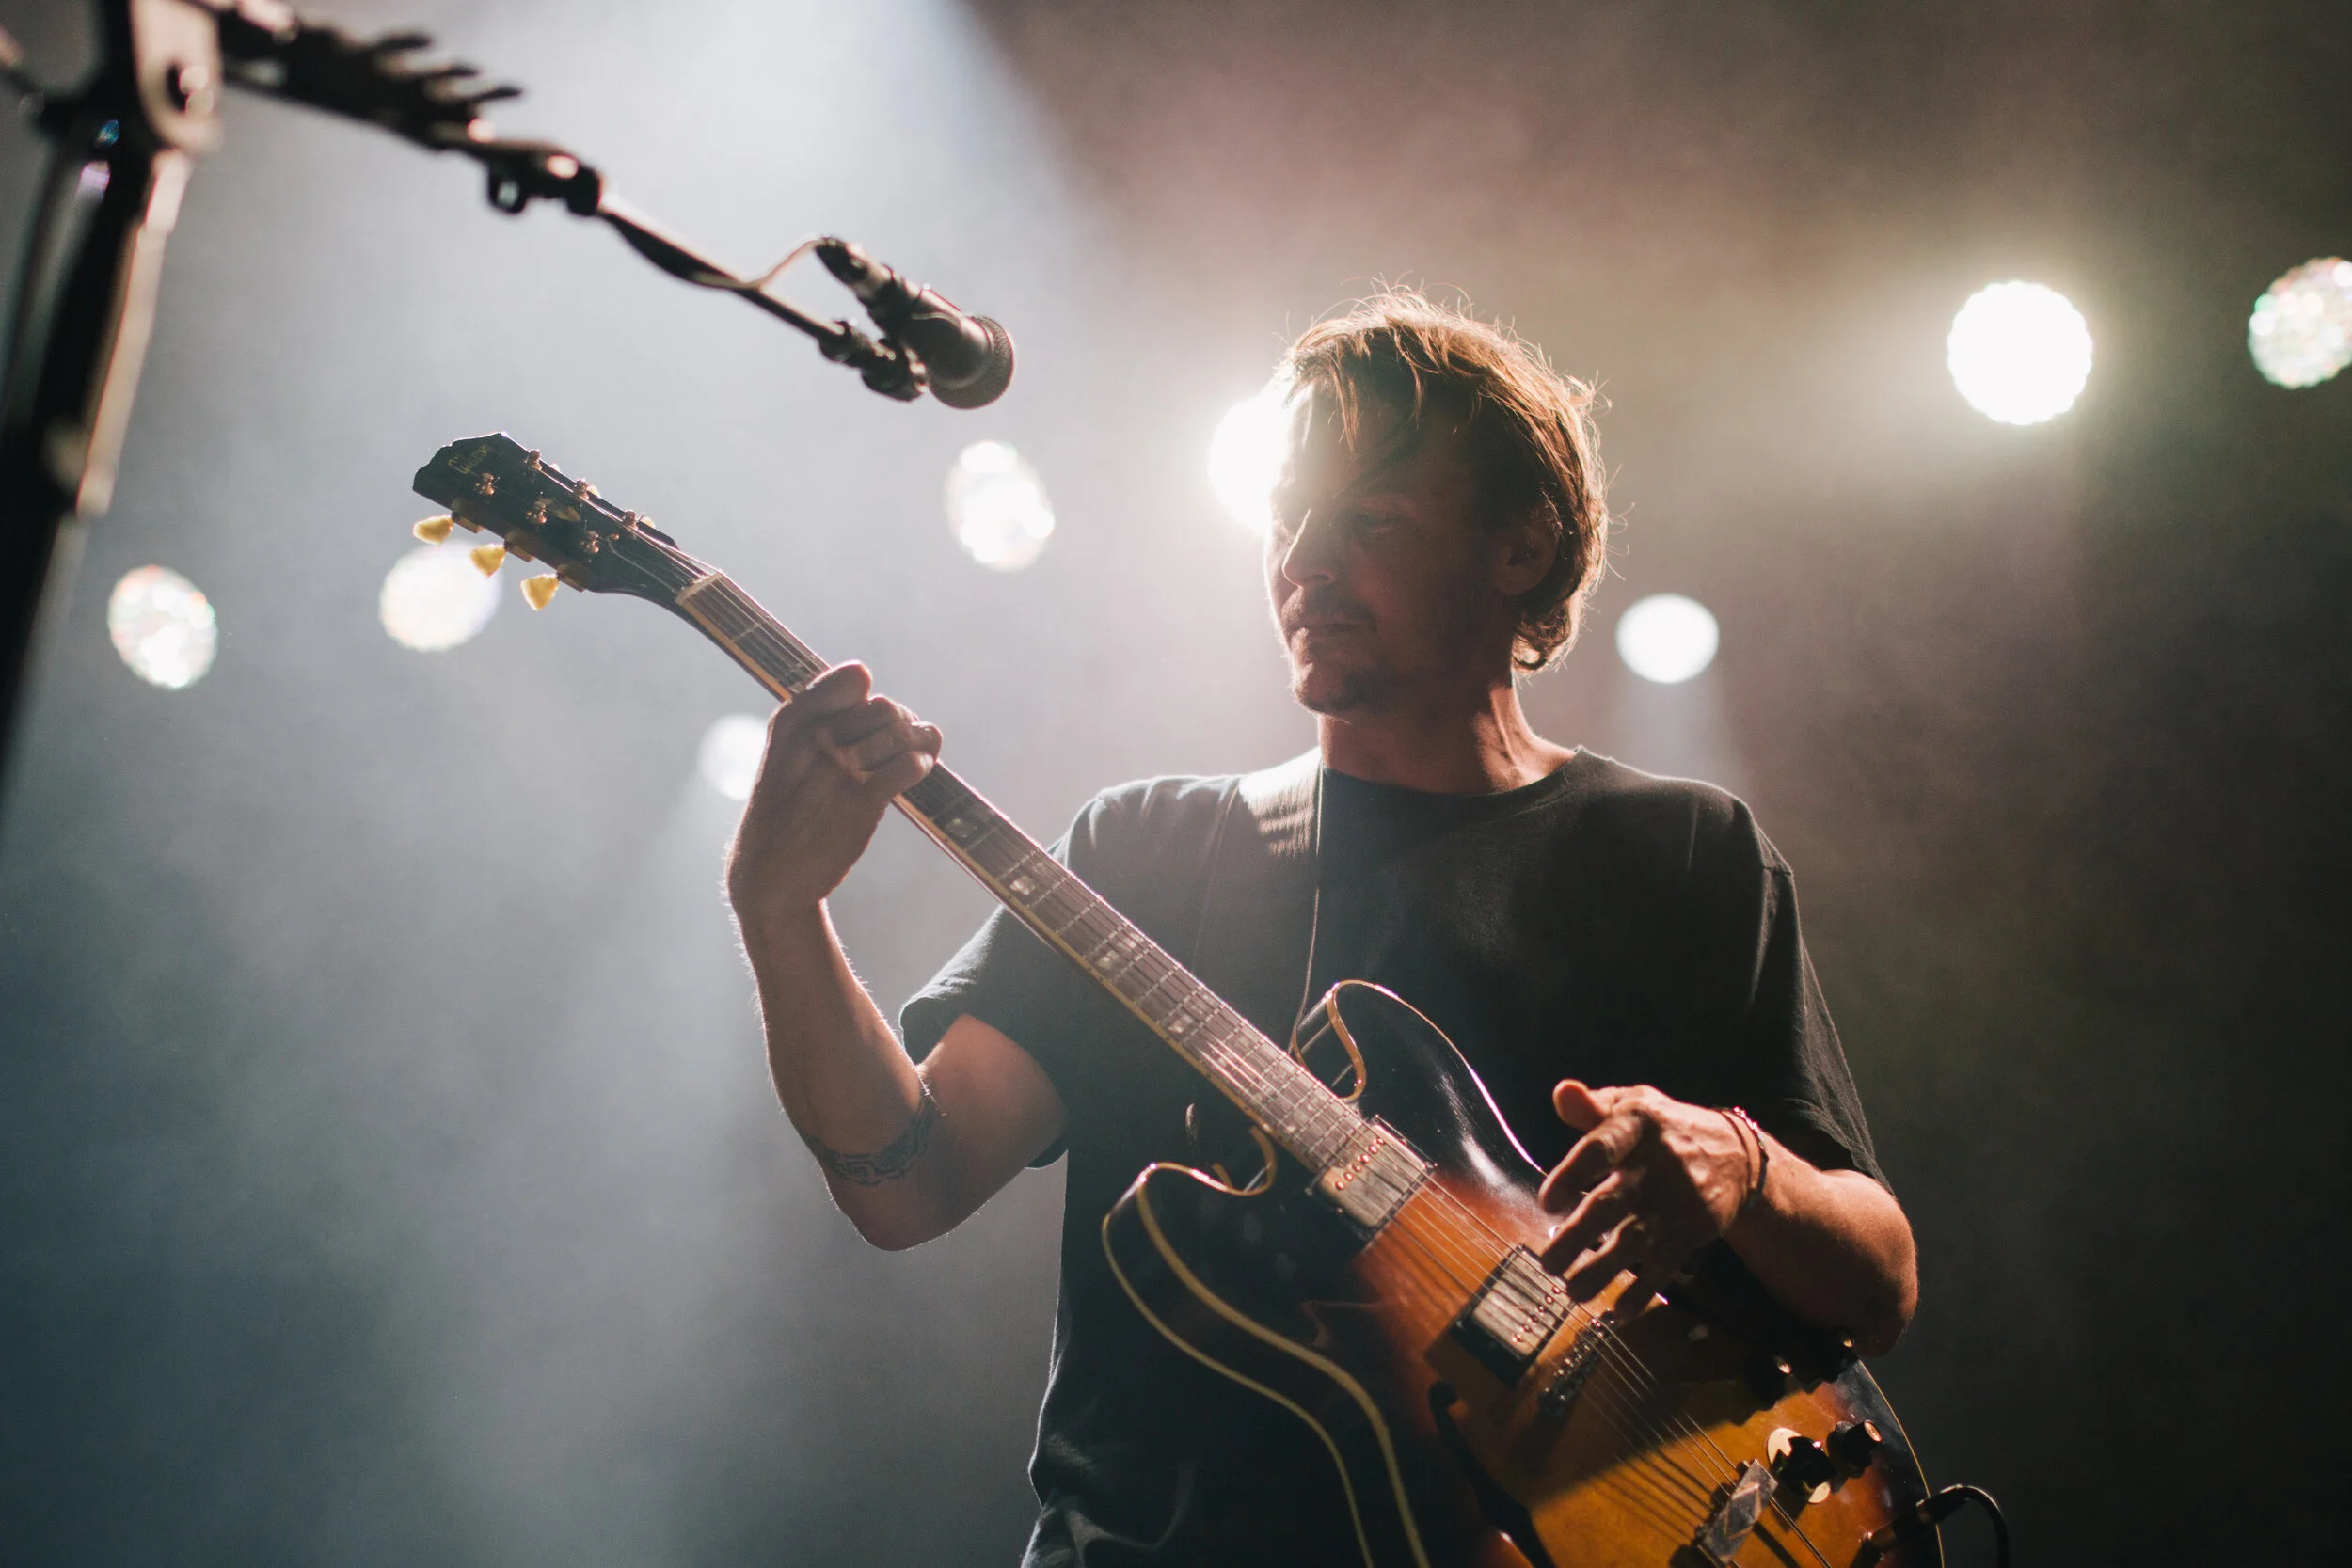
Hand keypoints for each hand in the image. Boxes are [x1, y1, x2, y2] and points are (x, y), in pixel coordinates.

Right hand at [724, 663, 940, 931]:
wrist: (769, 873)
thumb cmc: (785, 810)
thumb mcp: (785, 755)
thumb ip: (821, 721)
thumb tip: (879, 696)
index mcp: (792, 721)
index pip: (852, 680)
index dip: (869, 696)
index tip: (868, 718)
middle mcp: (816, 740)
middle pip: (886, 707)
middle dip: (901, 722)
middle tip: (901, 742)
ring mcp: (839, 770)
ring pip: (903, 733)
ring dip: (921, 742)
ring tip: (920, 753)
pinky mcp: (861, 803)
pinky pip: (910, 765)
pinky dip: (922, 765)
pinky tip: (918, 772)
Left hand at [1536, 1081, 1756, 1316]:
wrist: (1738, 1155)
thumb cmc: (1663, 1129)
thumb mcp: (1633, 1104)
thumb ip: (1593, 1106)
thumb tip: (1561, 1092)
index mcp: (1637, 1127)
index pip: (1601, 1149)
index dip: (1573, 1174)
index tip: (1548, 1203)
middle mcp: (1658, 1165)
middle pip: (1614, 1202)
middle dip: (1579, 1234)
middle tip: (1548, 1261)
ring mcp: (1678, 1202)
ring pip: (1636, 1240)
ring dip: (1603, 1269)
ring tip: (1572, 1291)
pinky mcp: (1694, 1231)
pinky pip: (1666, 1265)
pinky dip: (1644, 1291)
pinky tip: (1619, 1312)